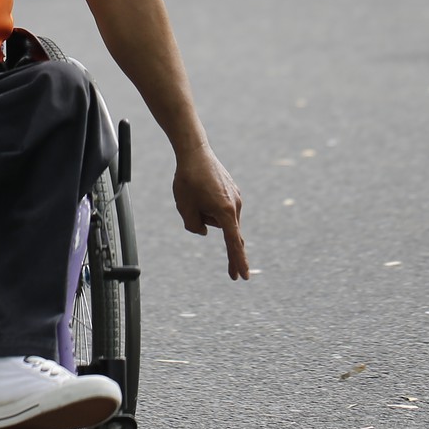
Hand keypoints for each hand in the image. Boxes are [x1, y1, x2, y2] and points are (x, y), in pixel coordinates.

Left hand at [172, 146, 249, 279]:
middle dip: (225, 246)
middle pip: (224, 231)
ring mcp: (234, 197)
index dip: (237, 261)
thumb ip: (194, 226)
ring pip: (219, 218)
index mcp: (225, 211)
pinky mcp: (231, 191)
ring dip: (205, 213)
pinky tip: (199, 190)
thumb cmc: (188, 179)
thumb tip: (204, 230)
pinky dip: (208, 205)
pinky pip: (219, 207)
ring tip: (193, 194)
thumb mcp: (185, 207)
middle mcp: (234, 205)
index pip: (233, 243)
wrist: (194, 151)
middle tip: (234, 277)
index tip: (243, 276)